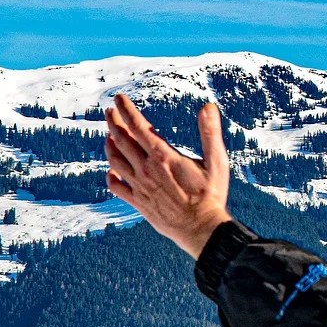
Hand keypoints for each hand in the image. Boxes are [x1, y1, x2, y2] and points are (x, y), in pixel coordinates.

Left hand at [105, 95, 232, 257]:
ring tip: (109, 136)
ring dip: (109, 145)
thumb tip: (208, 107)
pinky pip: (116, 186)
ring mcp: (139, 186)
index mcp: (163, 156)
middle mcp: (146, 169)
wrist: (200, 228)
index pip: (138, 126)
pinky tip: (112, 170)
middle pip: (121, 139)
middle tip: (110, 111)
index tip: (119, 98)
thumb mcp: (216, 161)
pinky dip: (110, 174)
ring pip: (114, 160)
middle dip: (113, 122)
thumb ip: (210, 133)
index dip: (126, 110)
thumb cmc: (211, 195)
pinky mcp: (138, 201)